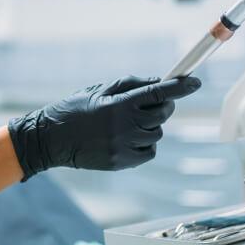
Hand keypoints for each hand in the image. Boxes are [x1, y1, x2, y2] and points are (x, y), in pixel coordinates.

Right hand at [7, 76, 200, 178]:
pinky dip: (145, 143)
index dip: (180, 87)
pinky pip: (148, 152)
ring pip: (156, 134)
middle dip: (164, 105)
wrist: (50, 139)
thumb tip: (158, 82)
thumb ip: (131, 85)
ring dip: (150, 125)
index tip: (195, 81)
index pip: (159, 93)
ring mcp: (123, 147)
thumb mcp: (100, 90)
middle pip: (163, 114)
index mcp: (119, 105)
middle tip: (154, 101)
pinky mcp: (121, 162)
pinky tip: (127, 137)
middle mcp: (124, 127)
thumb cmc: (74, 109)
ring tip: (128, 122)